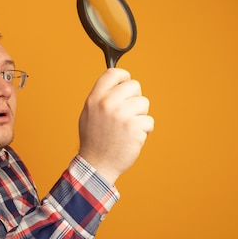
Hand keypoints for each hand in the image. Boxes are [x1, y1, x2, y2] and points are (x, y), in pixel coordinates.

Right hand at [78, 68, 153, 184]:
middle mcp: (107, 104)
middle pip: (134, 86)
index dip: (123, 77)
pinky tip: (132, 138)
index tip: (126, 85)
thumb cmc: (94, 141)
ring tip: (128, 128)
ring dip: (140, 116)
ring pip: (144, 103)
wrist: (97, 165)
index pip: (113, 73)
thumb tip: (118, 84)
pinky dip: (144, 131)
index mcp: (95, 98)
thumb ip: (101, 98)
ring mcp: (121, 115)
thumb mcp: (89, 114)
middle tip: (128, 113)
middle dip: (135, 98)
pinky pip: (149, 121)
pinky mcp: (134, 127)